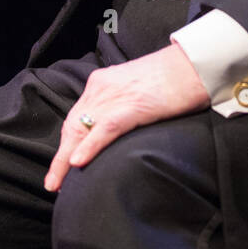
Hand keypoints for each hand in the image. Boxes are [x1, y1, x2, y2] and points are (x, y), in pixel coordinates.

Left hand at [44, 44, 210, 192]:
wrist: (194, 65)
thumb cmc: (173, 80)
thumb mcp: (137, 91)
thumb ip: (122, 107)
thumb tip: (114, 132)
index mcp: (102, 83)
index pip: (77, 117)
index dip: (68, 143)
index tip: (63, 166)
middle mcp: (101, 87)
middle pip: (73, 126)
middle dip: (61, 157)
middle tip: (53, 183)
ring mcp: (115, 95)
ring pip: (82, 129)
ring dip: (66, 160)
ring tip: (57, 183)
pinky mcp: (132, 105)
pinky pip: (104, 129)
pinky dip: (89, 147)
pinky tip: (77, 163)